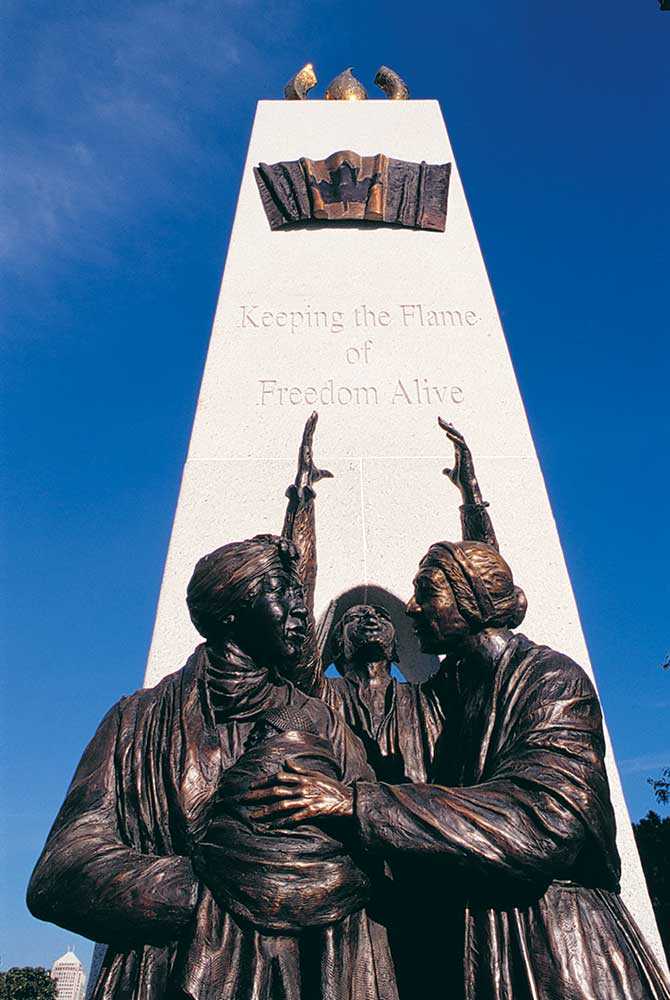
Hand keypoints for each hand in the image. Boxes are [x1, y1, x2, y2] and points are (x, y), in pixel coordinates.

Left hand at [239, 759, 353, 824]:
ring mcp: (307, 800)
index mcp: (303, 778)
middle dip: (258, 795)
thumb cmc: (332, 787)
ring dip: (266, 811)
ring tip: (253, 816)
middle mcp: (302, 788)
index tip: (251, 786)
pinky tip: (271, 827)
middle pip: (276, 791)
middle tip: (244, 799)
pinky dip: (282, 823)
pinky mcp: (312, 812)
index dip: (264, 780)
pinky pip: (294, 818)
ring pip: (282, 805)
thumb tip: (286, 762)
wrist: (348, 800)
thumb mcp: (316, 774)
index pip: (279, 777)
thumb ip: (300, 770)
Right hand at [295, 412, 332, 491]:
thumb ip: (325, 473)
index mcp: (308, 450)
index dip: (312, 427)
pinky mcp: (303, 451)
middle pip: (308, 432)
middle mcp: (305, 448)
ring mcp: (303, 449)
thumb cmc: (309, 478)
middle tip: (315, 412)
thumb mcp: (320, 474)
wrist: (304, 484)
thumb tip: (332, 475)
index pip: (310, 436)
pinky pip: (306, 439)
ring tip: (313, 415)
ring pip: (307, 434)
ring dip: (310, 424)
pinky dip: (308, 431)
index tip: (314, 418)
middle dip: (311, 422)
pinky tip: (310, 424)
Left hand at [437, 417, 481, 504]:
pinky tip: (447, 433)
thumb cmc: (461, 480)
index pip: (455, 437)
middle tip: (439, 418)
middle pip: (456, 434)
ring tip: (442, 423)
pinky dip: (454, 438)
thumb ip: (447, 470)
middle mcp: (463, 450)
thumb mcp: (451, 474)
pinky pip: (460, 444)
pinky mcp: (466, 455)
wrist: (467, 487)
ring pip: (458, 436)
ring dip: (450, 429)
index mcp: (459, 452)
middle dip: (447, 426)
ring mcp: (465, 452)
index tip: (445, 422)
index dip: (450, 429)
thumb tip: (443, 470)